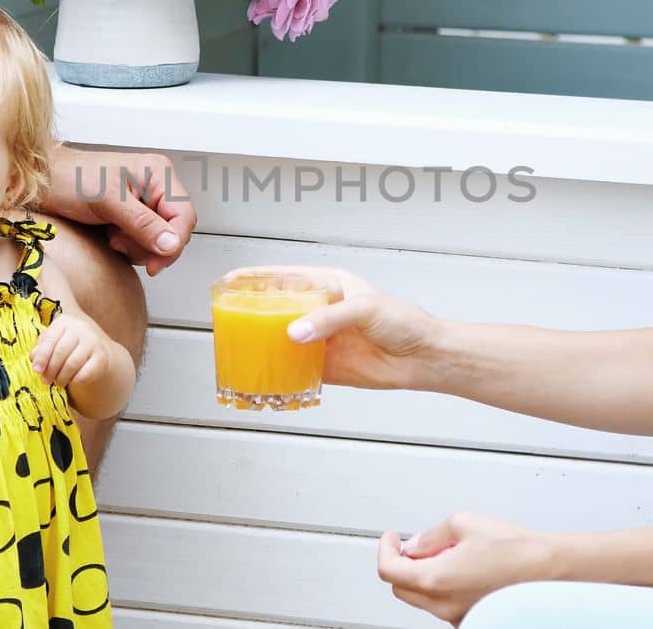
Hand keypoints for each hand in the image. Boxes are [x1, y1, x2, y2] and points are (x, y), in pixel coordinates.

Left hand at [30, 311, 112, 386]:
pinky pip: (85, 373)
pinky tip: (71, 381)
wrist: (91, 351)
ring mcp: (93, 342)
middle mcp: (81, 328)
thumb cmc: (64, 347)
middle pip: (61, 351)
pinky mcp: (102, 357)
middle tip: (45, 380)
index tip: (36, 370)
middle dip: (50, 369)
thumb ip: (39, 350)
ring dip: (62, 377)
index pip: (50, 338)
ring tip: (58, 382)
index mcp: (64, 322)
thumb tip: (35, 359)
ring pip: (73, 363)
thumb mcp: (50, 344)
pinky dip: (75, 380)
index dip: (42, 356)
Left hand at [44, 147, 195, 276]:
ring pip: (158, 242)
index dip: (173, 243)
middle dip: (149, 245)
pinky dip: (128, 247)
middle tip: (120, 241)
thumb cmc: (71, 179)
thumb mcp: (109, 201)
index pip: (185, 217)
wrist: (43, 183)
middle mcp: (157, 188)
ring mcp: (145, 204)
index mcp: (160, 175)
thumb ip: (143, 223)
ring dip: (136, 248)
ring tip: (112, 236)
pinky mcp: (132, 219)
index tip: (154, 262)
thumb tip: (171, 244)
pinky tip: (110, 237)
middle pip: (174, 232)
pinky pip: (143, 243)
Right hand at [223, 267, 440, 390]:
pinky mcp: (327, 367)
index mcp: (330, 285)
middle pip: (278, 309)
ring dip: (264, 345)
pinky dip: (281, 373)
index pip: (286, 277)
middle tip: (228, 319)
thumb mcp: (366, 310)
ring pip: (283, 340)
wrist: (424, 358)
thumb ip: (329, 319)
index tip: (230, 281)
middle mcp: (322, 311)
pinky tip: (266, 376)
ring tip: (239, 349)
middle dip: (253, 313)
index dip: (256, 278)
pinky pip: (297, 370)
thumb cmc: (404, 322)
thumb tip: (295, 332)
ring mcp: (322, 339)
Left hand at [377, 513, 556, 625]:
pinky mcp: (473, 619)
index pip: (389, 571)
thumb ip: (430, 535)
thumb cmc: (515, 548)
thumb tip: (414, 544)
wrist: (550, 570)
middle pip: (401, 588)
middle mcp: (444, 605)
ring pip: (422, 598)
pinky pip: (443, 604)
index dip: (386, 549)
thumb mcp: (463, 523)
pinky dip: (443, 586)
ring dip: (424, 575)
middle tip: (417, 544)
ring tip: (449, 552)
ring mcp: (458, 617)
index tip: (391, 538)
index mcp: (436, 580)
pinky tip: (463, 568)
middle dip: (403, 564)